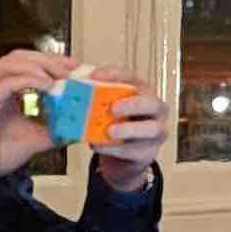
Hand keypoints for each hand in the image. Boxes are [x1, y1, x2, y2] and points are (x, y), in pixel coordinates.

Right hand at [0, 46, 69, 196]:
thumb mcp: (34, 136)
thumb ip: (53, 127)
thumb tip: (77, 126)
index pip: (22, 61)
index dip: (48, 60)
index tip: (72, 67)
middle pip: (18, 56)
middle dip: (47, 59)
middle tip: (71, 69)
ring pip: (12, 63)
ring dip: (40, 66)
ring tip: (61, 77)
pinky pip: (7, 82)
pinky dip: (30, 80)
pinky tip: (47, 87)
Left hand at [79, 66, 167, 190]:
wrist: (121, 156)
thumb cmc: (115, 124)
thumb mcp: (106, 106)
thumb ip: (95, 95)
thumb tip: (75, 83)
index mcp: (142, 91)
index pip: (131, 77)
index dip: (114, 75)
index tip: (94, 77)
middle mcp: (154, 110)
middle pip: (152, 103)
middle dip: (132, 104)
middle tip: (112, 108)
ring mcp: (155, 132)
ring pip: (152, 129)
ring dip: (129, 129)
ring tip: (110, 131)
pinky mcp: (148, 153)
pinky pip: (135, 151)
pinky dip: (116, 148)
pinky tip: (100, 145)